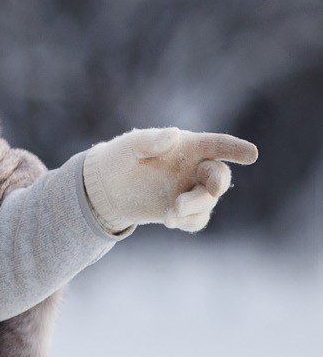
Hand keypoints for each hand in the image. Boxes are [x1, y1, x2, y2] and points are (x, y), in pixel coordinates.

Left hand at [81, 128, 258, 232]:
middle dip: (219, 182)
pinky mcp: (181, 211)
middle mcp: (194, 169)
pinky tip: (170, 220)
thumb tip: (174, 135)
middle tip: (212, 189)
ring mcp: (190, 191)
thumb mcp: (129, 147)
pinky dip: (188, 221)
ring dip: (196, 206)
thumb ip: (150, 140)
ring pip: (208, 201)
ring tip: (172, 211)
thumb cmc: (119, 158)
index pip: (217, 145)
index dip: (234, 149)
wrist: (105, 187)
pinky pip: (196, 219)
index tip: (252, 154)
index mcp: (188, 147)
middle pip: (219, 176)